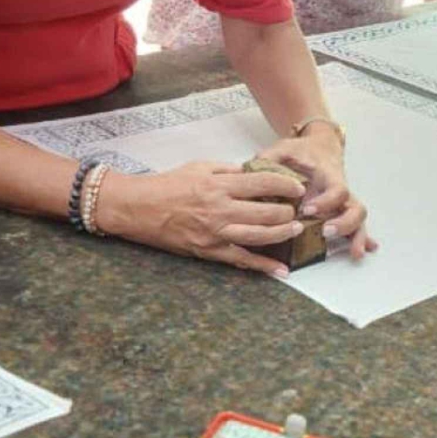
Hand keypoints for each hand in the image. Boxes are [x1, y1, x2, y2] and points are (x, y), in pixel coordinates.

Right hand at [95, 162, 313, 275]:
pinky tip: (281, 270)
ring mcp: (216, 232)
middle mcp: (220, 209)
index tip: (298, 187)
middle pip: (267, 211)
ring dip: (282, 234)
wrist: (137, 207)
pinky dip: (263, 266)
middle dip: (288, 210)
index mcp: (219, 184)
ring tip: (296, 229)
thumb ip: (228, 170)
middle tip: (298, 209)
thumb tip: (253, 173)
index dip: (286, 184)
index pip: (263, 182)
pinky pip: (241, 260)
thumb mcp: (199, 167)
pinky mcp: (209, 250)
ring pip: (260, 236)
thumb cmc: (167, 185)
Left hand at [259, 127, 376, 259]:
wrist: (319, 146)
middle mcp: (340, 190)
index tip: (308, 209)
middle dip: (344, 223)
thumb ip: (268, 160)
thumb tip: (246, 173)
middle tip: (326, 232)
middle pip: (355, 208)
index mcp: (328, 175)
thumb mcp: (283, 149)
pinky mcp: (340, 210)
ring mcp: (343, 202)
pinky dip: (360, 239)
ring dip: (357, 236)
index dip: (326, 201)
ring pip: (358, 219)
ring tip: (354, 253)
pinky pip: (354, 225)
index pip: (336, 189)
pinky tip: (361, 252)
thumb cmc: (300, 151)